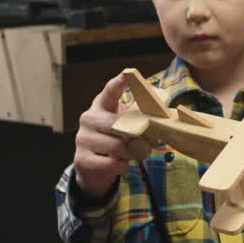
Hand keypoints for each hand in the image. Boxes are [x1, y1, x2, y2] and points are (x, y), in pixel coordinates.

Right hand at [72, 73, 132, 198]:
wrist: (93, 168)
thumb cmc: (115, 142)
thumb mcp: (124, 127)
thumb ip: (137, 118)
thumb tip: (161, 115)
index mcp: (101, 107)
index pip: (110, 91)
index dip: (120, 83)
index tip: (128, 74)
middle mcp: (89, 119)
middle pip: (117, 124)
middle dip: (135, 135)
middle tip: (144, 141)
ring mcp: (82, 139)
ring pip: (117, 146)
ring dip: (130, 154)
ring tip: (130, 154)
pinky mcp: (82, 159)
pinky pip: (112, 164)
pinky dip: (122, 166)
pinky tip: (120, 164)